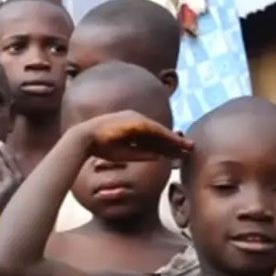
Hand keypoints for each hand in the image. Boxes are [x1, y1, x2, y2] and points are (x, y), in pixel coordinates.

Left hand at [0, 141, 23, 214]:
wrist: (21, 221)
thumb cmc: (21, 206)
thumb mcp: (23, 190)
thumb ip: (14, 180)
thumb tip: (2, 171)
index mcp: (21, 178)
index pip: (12, 161)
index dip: (4, 151)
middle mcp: (13, 181)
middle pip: (0, 165)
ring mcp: (4, 189)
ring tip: (2, 198)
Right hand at [75, 110, 192, 161]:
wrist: (84, 138)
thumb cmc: (99, 148)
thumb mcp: (123, 153)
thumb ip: (140, 153)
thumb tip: (158, 156)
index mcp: (130, 126)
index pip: (152, 135)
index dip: (166, 144)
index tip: (178, 152)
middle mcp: (135, 119)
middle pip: (159, 132)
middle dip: (175, 141)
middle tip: (190, 148)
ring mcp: (136, 119)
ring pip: (160, 131)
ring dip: (175, 139)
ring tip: (189, 147)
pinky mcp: (136, 122)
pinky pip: (156, 131)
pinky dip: (167, 137)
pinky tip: (178, 144)